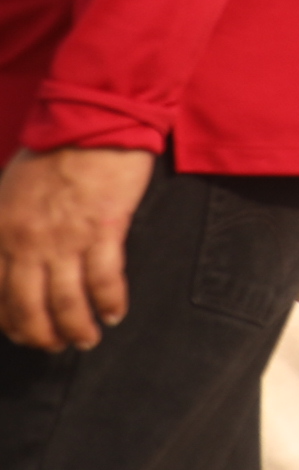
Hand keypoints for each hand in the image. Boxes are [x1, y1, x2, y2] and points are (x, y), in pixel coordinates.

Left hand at [0, 146, 151, 352]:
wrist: (91, 123)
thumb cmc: (53, 151)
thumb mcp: (9, 190)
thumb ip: (7, 226)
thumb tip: (11, 257)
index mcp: (1, 232)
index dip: (11, 321)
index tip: (22, 332)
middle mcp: (27, 243)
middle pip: (29, 307)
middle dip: (42, 335)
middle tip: (55, 346)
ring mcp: (65, 239)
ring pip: (67, 303)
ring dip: (77, 329)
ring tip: (87, 339)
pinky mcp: (103, 231)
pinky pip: (105, 280)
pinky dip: (110, 302)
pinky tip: (115, 312)